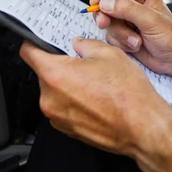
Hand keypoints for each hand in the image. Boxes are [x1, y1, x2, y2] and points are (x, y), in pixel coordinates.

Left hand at [20, 39, 171, 155]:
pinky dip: (76, 102)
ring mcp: (57, 117)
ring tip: (95, 84)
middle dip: (60, 66)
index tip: (41, 41)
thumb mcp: (109, 54)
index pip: (29, 52)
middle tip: (84, 64)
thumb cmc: (128, 94)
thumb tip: (79, 45)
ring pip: (55, 92)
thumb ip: (86, 45)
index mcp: (55, 74)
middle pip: (44, 74)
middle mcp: (50, 98)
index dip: (35, 43)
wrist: (142, 127)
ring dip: (69, 85)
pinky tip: (97, 99)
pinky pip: (64, 109)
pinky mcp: (67, 129)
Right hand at [90, 0, 171, 79]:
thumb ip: (128, 9)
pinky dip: (122, 44)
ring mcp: (128, 24)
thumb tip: (106, 3)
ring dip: (120, 35)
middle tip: (104, 23)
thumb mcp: (151, 20)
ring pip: (109, 25)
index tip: (95, 3)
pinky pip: (112, 38)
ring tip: (137, 42)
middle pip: (107, 6)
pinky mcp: (125, 38)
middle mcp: (133, 9)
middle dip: (105, 17)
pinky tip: (136, 47)